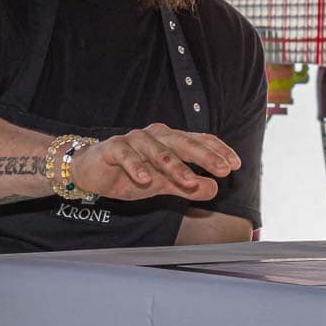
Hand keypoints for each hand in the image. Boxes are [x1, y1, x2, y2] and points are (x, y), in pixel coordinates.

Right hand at [70, 123, 240, 201]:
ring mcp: (134, 140)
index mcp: (171, 141)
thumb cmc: (131, 174)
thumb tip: (216, 189)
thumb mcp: (164, 184)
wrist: (91, 173)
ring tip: (189, 181)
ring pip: (158, 150)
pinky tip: (146, 179)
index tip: (235, 166)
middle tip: (223, 170)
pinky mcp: (113, 148)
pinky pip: (126, 155)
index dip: (218, 151)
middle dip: (206, 157)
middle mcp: (156, 135)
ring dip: (174, 166)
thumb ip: (188, 187)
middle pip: (184, 143)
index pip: (200, 141)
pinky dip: (136, 166)